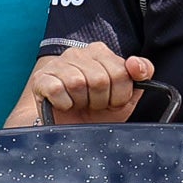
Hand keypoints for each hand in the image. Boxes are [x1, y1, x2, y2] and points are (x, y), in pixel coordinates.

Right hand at [10, 43, 151, 126]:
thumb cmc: (99, 111)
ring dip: (81, 102)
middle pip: (100, 79)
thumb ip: (142, 74)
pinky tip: (65, 105)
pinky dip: (64, 104)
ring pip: (78, 83)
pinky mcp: (41, 79)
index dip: (119, 95)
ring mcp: (57, 64)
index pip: (121, 72)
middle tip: (94, 105)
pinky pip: (57, 90)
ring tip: (79, 104)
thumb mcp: (127, 96)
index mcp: (101, 52)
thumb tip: (135, 63)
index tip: (113, 101)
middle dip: (101, 100)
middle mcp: (78, 52)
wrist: (70, 130)